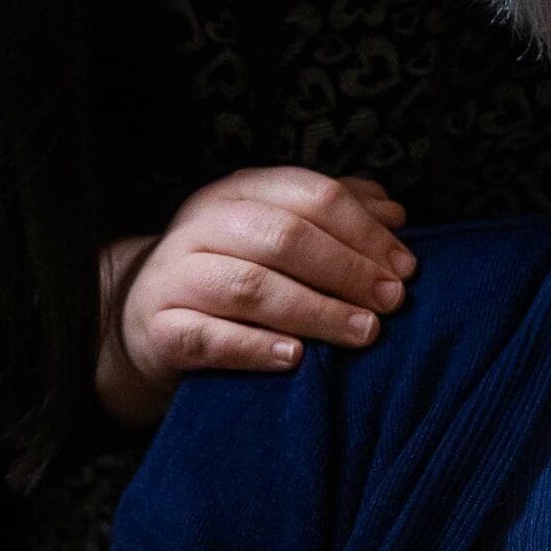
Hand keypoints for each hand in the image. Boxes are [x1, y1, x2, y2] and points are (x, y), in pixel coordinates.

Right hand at [95, 168, 414, 427]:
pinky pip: (207, 338)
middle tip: (392, 301)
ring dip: (316, 311)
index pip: (310, 195)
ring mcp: (176, 275)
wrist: (145, 316)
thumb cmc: (231, 270)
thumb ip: (334, 217)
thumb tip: (395, 215)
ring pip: (250, 287)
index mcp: (239, 191)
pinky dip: (255, 348)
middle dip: (348, 269)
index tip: (406, 266)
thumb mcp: (277, 232)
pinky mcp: (160, 328)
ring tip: (364, 332)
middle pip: (284, 236)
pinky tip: (295, 358)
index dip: (365, 230)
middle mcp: (203, 224)